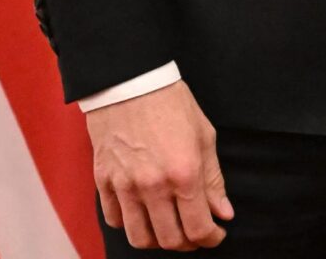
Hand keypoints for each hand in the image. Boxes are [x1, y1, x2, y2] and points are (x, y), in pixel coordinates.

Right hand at [87, 81, 232, 250]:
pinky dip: (130, 224)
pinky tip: (143, 214)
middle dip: (188, 243)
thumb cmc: (172, 104)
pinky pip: (114, 219)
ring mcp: (124, 186)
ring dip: (158, 240)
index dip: (211, 238)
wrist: (131, 83)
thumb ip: (213, 180)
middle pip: (169, 239)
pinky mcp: (103, 181)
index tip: (216, 234)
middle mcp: (153, 185)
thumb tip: (223, 213)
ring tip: (170, 228)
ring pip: (139, 237)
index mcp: (184, 173)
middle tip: (196, 233)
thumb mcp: (205, 137)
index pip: (198, 227)